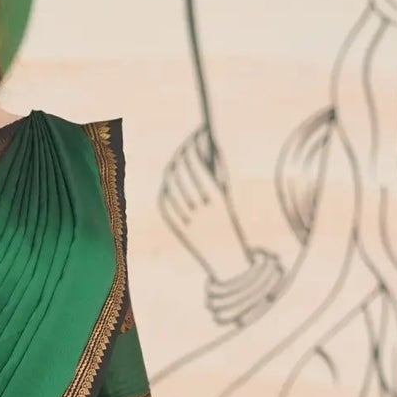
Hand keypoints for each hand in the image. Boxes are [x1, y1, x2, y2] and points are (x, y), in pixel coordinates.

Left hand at [159, 125, 252, 286]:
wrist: (226, 261)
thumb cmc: (230, 223)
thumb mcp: (228, 199)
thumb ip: (216, 174)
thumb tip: (205, 146)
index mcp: (217, 202)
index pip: (198, 165)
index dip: (196, 147)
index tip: (199, 134)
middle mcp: (199, 210)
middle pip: (183, 173)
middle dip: (185, 154)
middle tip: (188, 144)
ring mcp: (184, 219)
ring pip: (172, 186)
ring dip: (175, 169)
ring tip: (180, 158)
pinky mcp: (174, 226)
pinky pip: (166, 201)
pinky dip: (167, 188)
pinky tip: (172, 179)